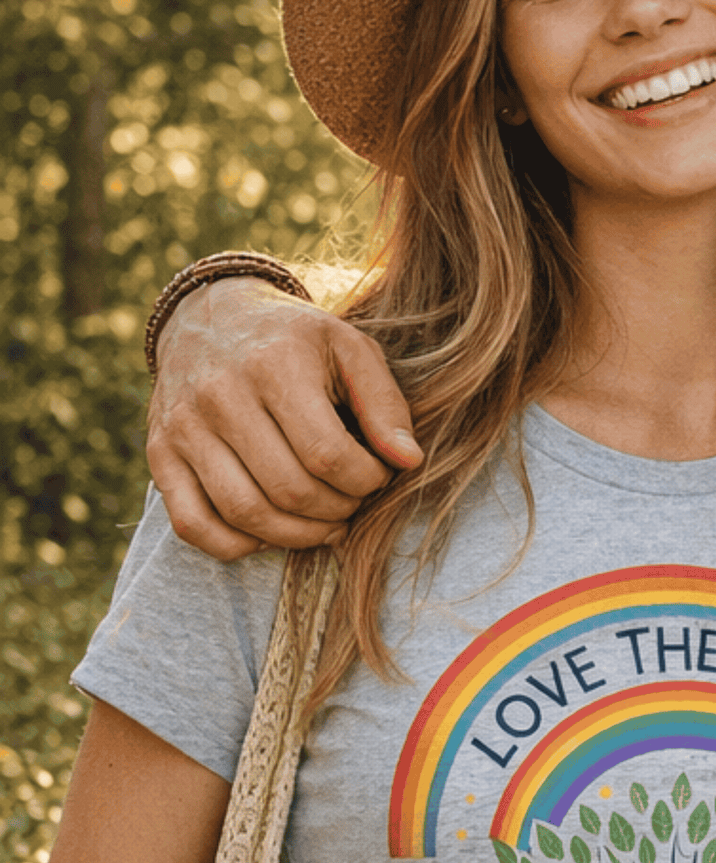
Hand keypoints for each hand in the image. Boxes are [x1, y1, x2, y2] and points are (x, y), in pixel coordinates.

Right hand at [147, 277, 421, 558]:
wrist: (210, 317)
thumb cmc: (295, 340)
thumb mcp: (349, 349)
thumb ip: (385, 404)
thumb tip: (408, 462)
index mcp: (274, 364)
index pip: (327, 454)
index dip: (365, 481)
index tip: (377, 476)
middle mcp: (219, 395)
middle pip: (288, 490)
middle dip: (337, 511)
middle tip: (353, 501)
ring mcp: (183, 428)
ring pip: (244, 513)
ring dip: (297, 536)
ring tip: (325, 522)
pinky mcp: (159, 455)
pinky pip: (193, 525)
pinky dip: (238, 545)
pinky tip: (272, 531)